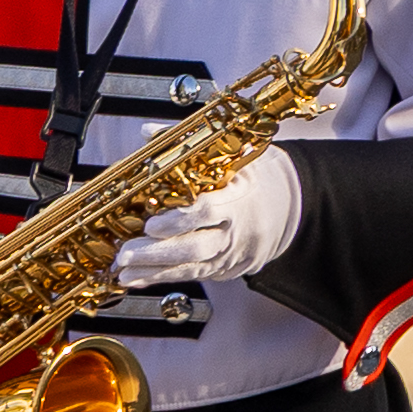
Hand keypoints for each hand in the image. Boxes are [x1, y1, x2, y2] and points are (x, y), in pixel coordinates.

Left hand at [111, 143, 300, 291]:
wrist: (288, 206)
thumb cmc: (252, 176)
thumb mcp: (230, 155)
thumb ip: (186, 145)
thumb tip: (148, 134)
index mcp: (239, 196)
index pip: (208, 212)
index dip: (178, 221)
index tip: (151, 225)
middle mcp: (237, 230)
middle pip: (196, 247)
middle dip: (158, 253)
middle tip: (126, 253)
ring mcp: (232, 254)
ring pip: (192, 268)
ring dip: (155, 271)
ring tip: (124, 272)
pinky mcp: (227, 269)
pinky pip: (193, 276)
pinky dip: (164, 278)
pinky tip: (139, 278)